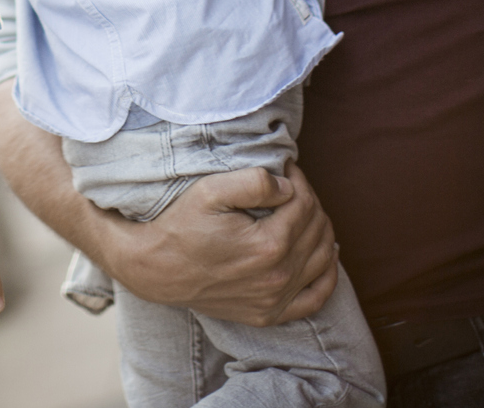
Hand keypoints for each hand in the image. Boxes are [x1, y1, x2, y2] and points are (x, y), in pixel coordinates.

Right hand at [102, 161, 336, 326]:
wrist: (156, 270)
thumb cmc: (181, 226)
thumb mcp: (210, 191)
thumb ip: (255, 182)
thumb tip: (288, 187)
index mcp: (269, 245)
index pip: (304, 203)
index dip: (298, 179)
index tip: (285, 168)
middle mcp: (278, 277)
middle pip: (317, 228)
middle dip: (309, 200)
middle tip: (290, 186)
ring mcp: (275, 300)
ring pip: (322, 258)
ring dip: (320, 229)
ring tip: (302, 210)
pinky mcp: (269, 314)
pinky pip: (316, 298)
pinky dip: (327, 275)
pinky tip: (325, 255)